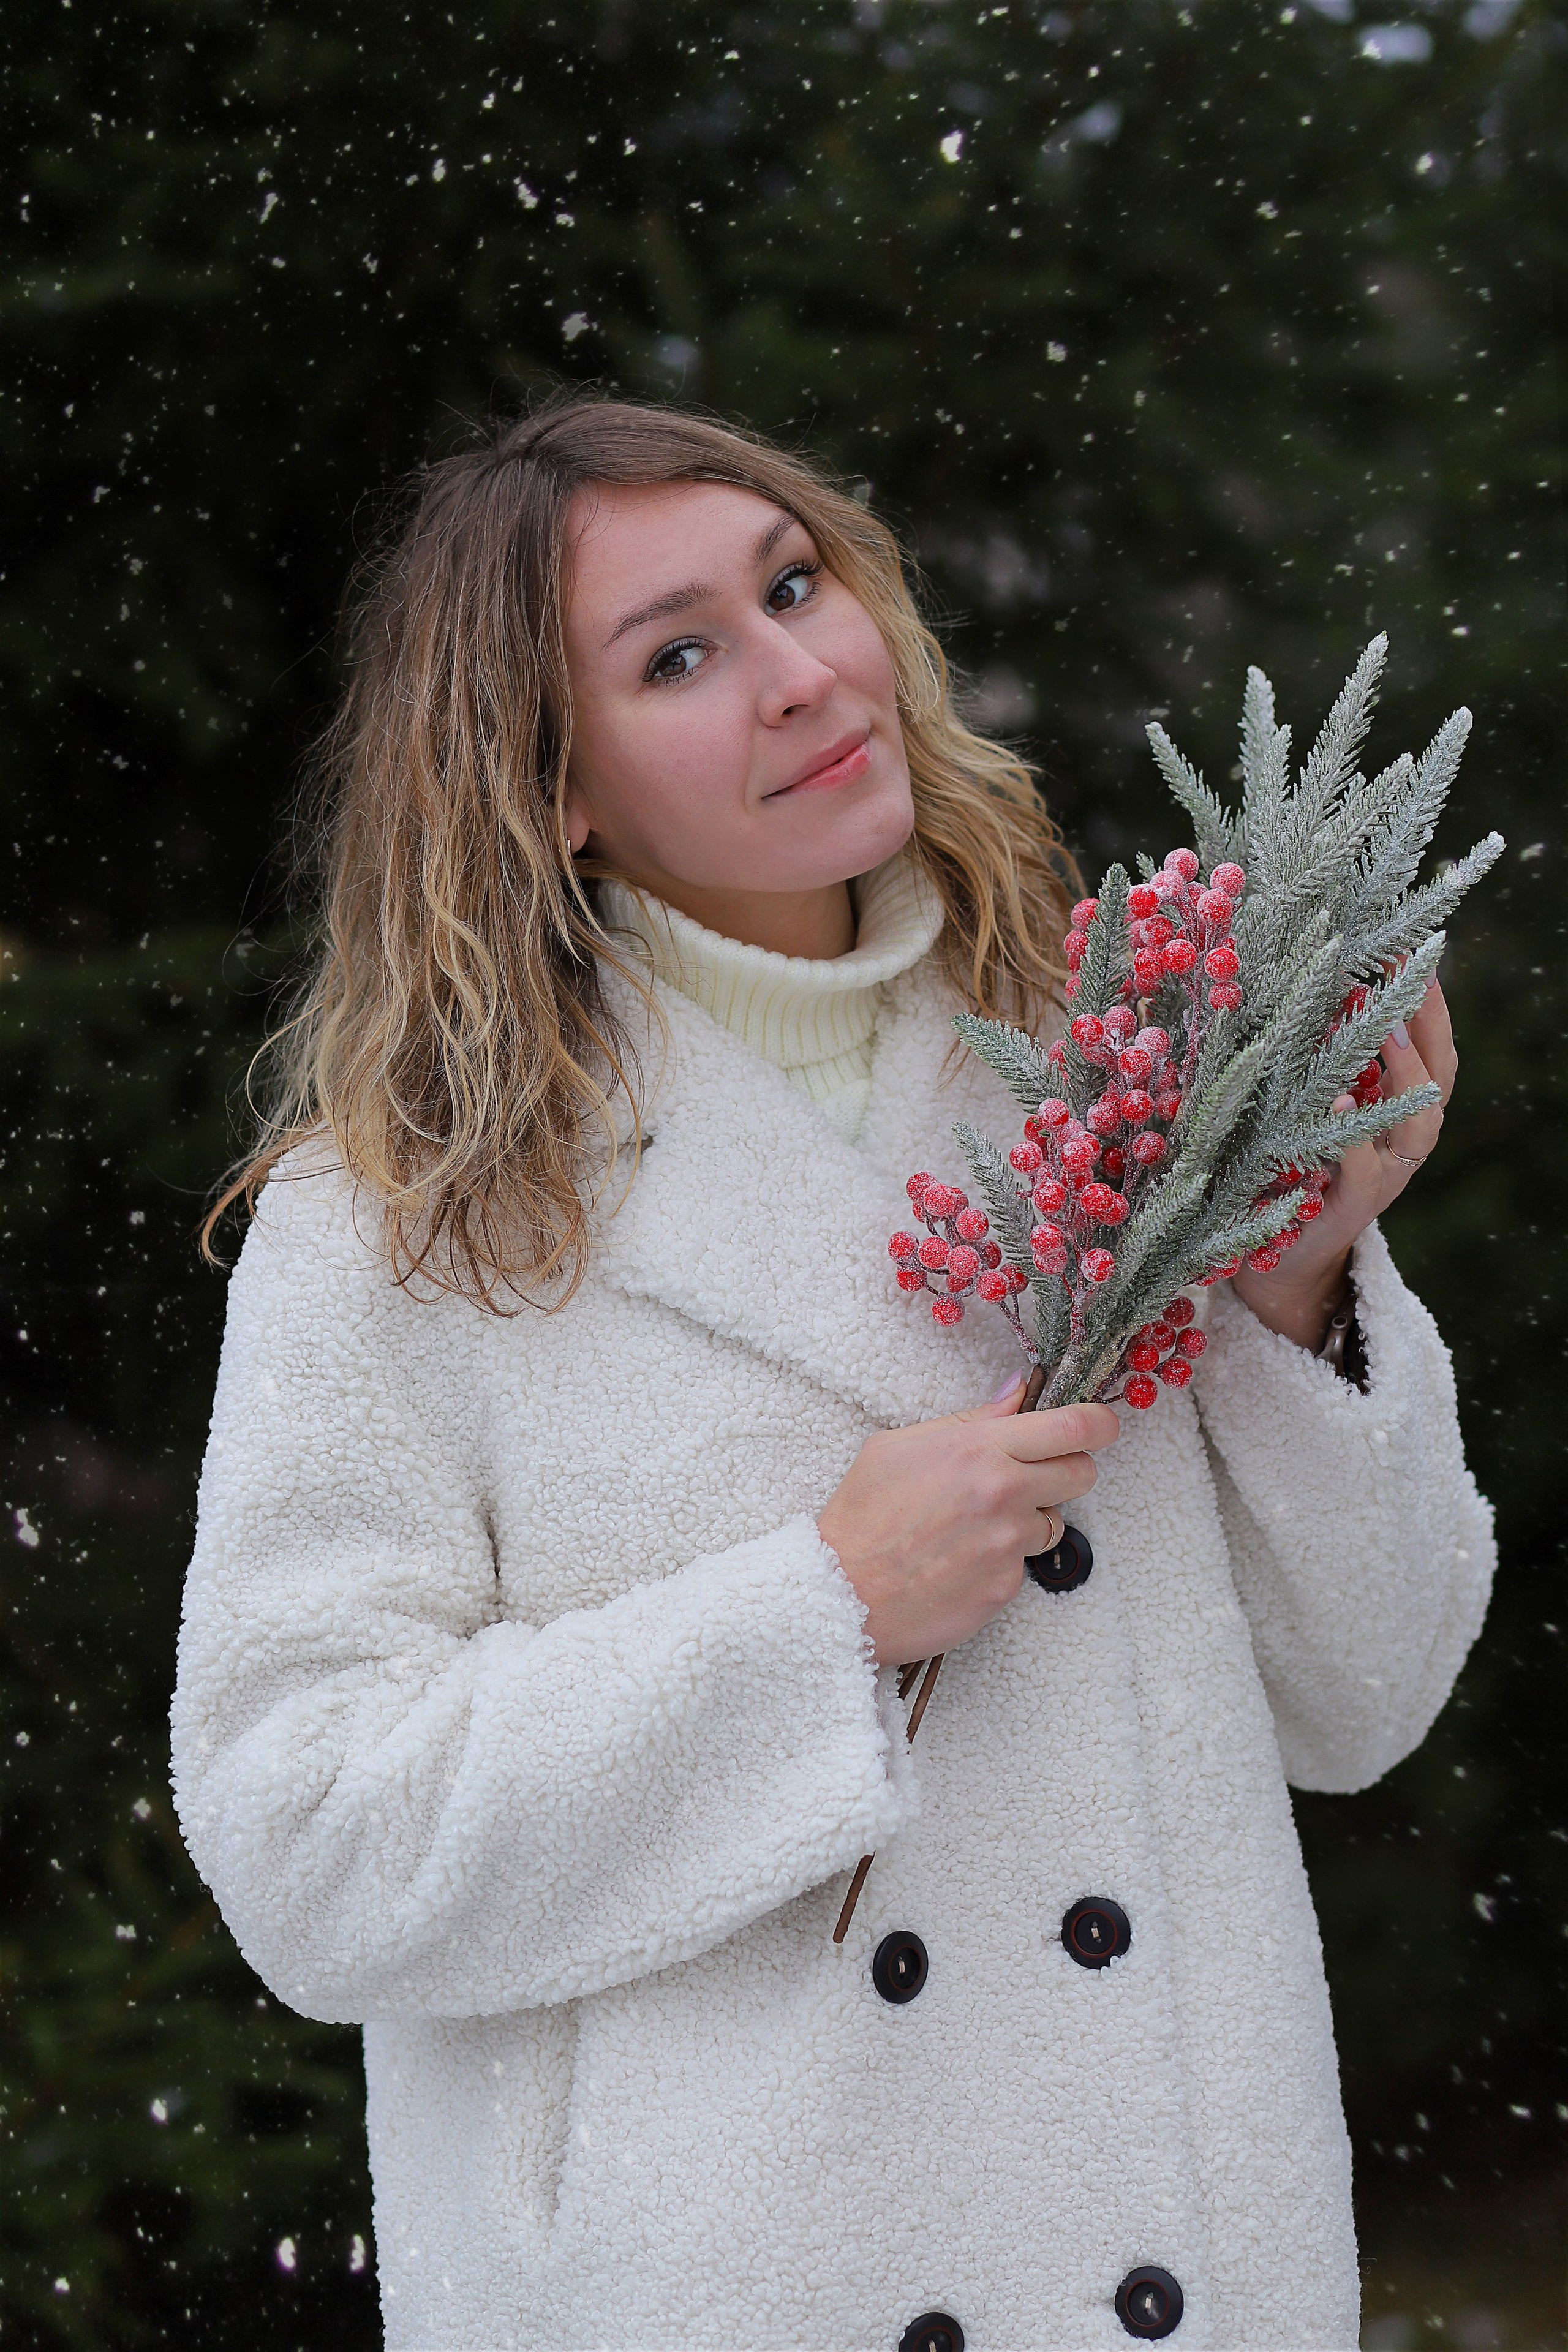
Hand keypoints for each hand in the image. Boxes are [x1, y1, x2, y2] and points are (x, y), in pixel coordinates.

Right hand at [817, 1380, 1120, 1666]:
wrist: (839, 1593)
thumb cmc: (862, 1515)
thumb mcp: (900, 1446)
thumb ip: (970, 1420)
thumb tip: (1016, 1393)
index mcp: (979, 1449)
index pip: (1074, 1427)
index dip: (1099, 1423)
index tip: (1100, 1425)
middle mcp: (1003, 1493)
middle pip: (1083, 1472)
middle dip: (1066, 1469)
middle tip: (1033, 1474)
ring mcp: (1007, 1543)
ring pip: (1055, 1521)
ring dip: (1030, 1519)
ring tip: (977, 1525)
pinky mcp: (1005, 1587)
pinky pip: (1025, 1563)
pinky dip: (1003, 1559)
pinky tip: (961, 1559)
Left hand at [1230, 976, 1457, 1351]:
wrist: (1274, 1263)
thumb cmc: (1284, 1170)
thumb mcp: (1303, 1109)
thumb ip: (1316, 1064)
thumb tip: (1302, 990)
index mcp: (1396, 1112)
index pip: (1431, 1049)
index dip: (1430, 1004)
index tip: (1415, 951)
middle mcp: (1402, 1142)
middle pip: (1441, 1078)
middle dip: (1430, 1025)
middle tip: (1409, 972)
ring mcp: (1384, 1176)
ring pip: (1420, 1124)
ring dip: (1405, 1073)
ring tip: (1385, 1030)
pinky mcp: (1350, 1206)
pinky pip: (1360, 1164)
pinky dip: (1352, 1132)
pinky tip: (1341, 1101)